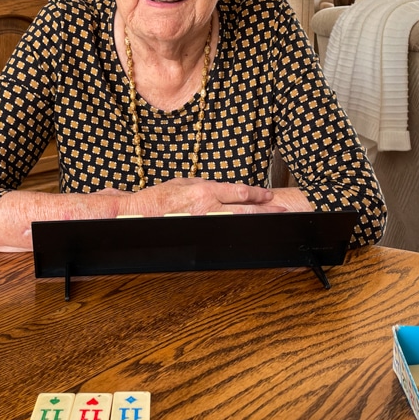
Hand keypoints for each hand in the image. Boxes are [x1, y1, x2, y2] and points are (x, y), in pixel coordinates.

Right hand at [118, 178, 287, 217]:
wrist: (135, 214)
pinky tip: (248, 236)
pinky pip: (223, 233)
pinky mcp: (198, 232)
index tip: (268, 195)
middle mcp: (208, 205)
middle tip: (283, 209)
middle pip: (244, 208)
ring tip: (272, 221)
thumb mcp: (178, 183)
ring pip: (238, 221)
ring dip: (257, 220)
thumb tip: (211, 186)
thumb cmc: (153, 200)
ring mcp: (204, 221)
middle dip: (265, 209)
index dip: (256, 193)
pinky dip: (238, 234)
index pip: (238, 191)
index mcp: (204, 189)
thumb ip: (197, 184)